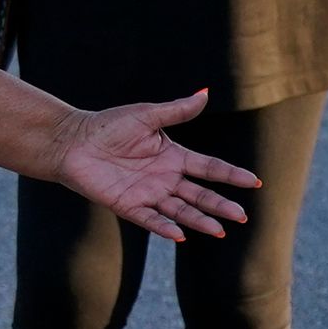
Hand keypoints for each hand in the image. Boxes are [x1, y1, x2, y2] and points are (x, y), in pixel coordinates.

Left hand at [50, 92, 256, 243]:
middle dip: (221, 205)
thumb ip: (177, 111)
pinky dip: (165, 227)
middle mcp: (165, 178)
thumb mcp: (147, 116)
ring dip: (199, 220)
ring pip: (180, 210)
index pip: (209, 168)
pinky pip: (150, 220)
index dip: (230, 175)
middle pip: (200, 194)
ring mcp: (148, 194)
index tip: (254, 182)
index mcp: (173, 156)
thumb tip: (205, 93)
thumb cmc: (108, 125)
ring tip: (220, 231)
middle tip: (242, 216)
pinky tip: (181, 235)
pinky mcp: (127, 205)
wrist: (73, 142)